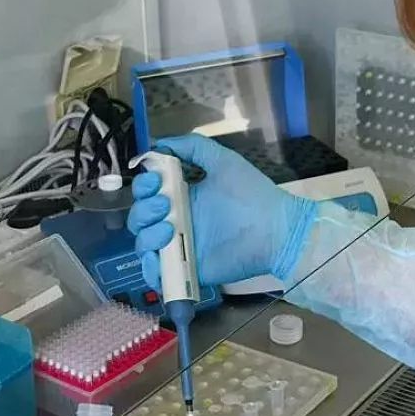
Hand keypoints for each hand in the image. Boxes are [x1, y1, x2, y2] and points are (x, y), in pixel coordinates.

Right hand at [126, 135, 315, 287]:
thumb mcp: (223, 161)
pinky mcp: (187, 269)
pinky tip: (161, 254)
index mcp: (182, 197)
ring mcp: (180, 246)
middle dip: (143, 208)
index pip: (147, 192)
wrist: (274, 228)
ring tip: (170, 227)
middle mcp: (177, 221)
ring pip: (143, 243)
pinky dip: (151, 266)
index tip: (155, 180)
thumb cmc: (252, 194)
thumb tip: (159, 143)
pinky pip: (157, 273)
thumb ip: (193, 147)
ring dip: (146, 234)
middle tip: (164, 204)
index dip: (143, 185)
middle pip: (139, 218)